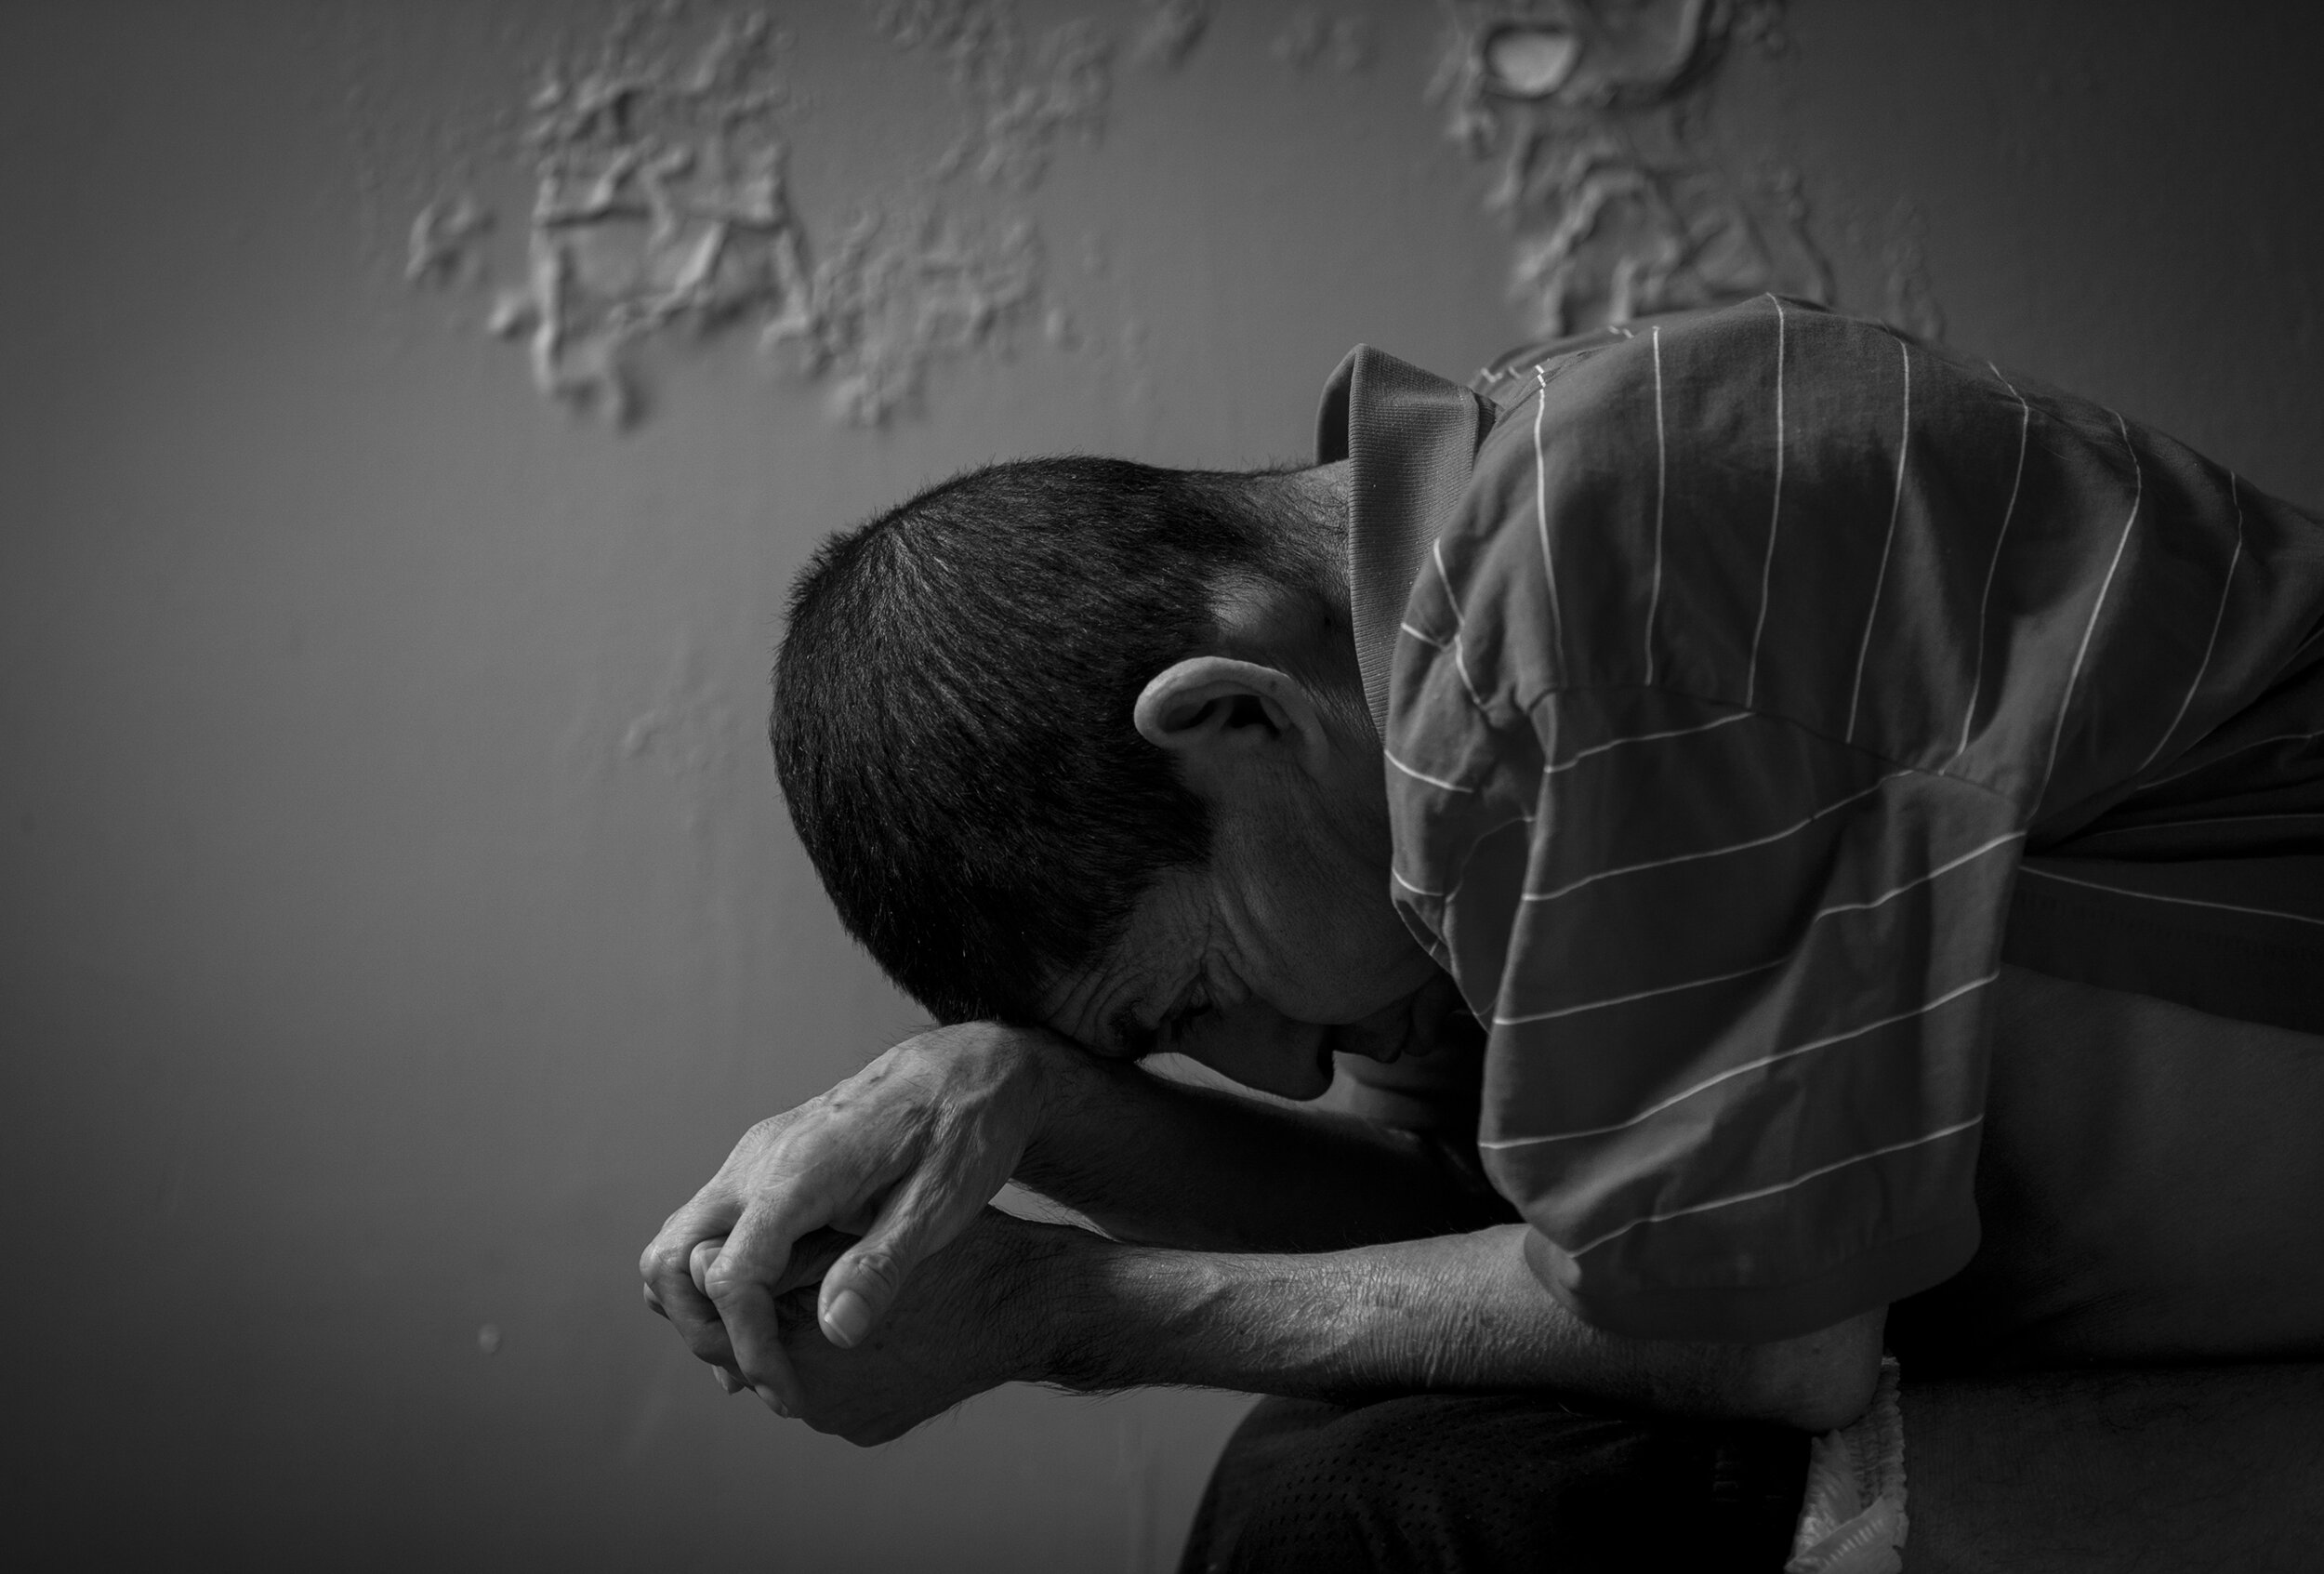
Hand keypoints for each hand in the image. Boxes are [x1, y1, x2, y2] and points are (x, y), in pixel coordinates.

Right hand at [637, 1022, 1066, 1410]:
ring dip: (701, 1310)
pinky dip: (716, 1282)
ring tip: (760, 1365)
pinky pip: (710, 1230)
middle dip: (704, 1332)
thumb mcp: (943, 1204)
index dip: (751, 1348)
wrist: (966, 1068)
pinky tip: (764, 1322)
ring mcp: (753, 1160)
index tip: (788, 1395)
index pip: (733, 1275)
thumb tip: (834, 1332)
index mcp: (800, 1171)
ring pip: (678, 1245)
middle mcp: (758, 1161)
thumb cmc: (965, 1130)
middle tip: (766, 1381)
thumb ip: (883, 1265)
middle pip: (671, 1260)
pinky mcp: (762, 1165)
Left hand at [734, 1212, 1059, 1444]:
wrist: (1031, 1306)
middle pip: (743, 1351)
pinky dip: (823, 1352)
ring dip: (784, 1325)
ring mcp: (843, 1418)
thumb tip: (702, 1263)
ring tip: (803, 1274)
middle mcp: (813, 1399)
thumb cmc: (956, 1255)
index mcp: (803, 1346)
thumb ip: (780, 1256)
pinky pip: (827, 1385)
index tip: (726, 1240)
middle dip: (746, 1304)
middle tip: (759, 1253)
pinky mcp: (869, 1423)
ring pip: (785, 1367)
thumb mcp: (861, 1237)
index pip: (713, 1323)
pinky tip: (843, 1309)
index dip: (711, 1277)